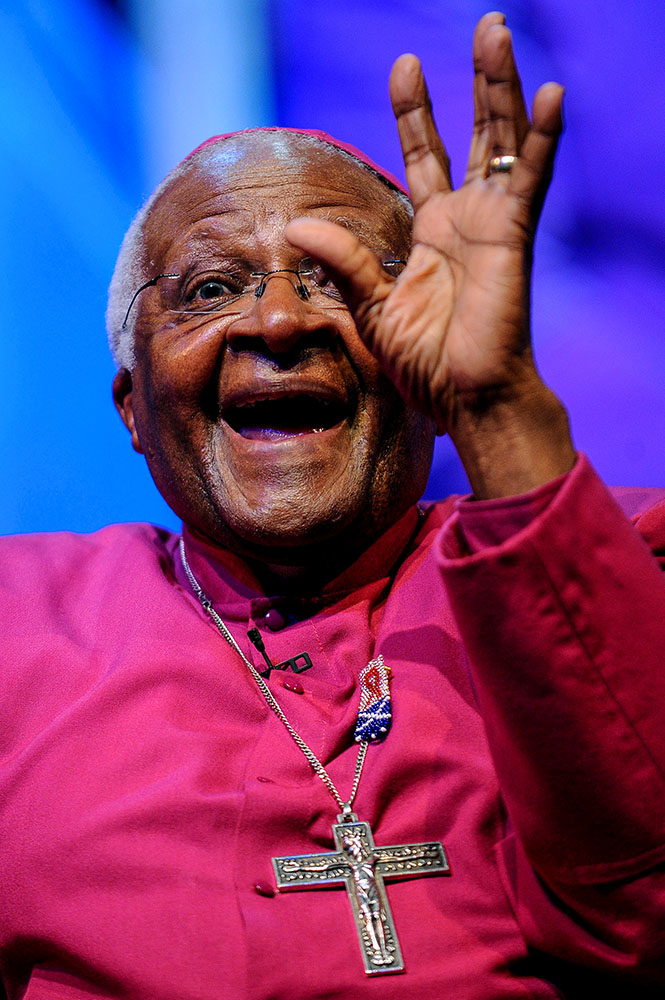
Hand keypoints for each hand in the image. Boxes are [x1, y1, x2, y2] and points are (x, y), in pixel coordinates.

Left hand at [287, 13, 574, 496]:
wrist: (465, 398)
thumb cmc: (423, 364)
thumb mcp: (371, 308)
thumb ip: (342, 262)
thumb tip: (295, 227)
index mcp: (432, 232)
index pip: (425, 155)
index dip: (417, 113)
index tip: (407, 67)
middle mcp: (467, 218)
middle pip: (474, 134)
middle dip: (475, 82)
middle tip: (482, 26)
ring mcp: (493, 223)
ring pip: (503, 140)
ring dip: (503, 87)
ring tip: (497, 33)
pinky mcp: (513, 236)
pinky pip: (532, 178)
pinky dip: (543, 138)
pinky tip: (551, 94)